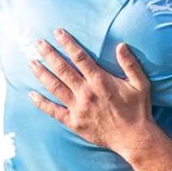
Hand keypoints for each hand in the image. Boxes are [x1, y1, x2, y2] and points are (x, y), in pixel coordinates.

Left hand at [28, 29, 153, 158]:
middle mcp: (86, 92)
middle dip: (49, 55)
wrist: (134, 138)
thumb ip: (130, 64)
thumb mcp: (140, 84)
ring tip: (31, 62)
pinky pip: (54, 111)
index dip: (67, 43)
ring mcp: (78, 108)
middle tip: (37, 44)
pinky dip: (41, 103)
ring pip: (55, 87)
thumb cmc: (138, 110)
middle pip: (63, 69)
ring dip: (41, 74)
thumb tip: (121, 45)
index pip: (80, 57)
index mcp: (100, 81)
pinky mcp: (74, 122)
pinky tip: (31, 95)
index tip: (57, 32)